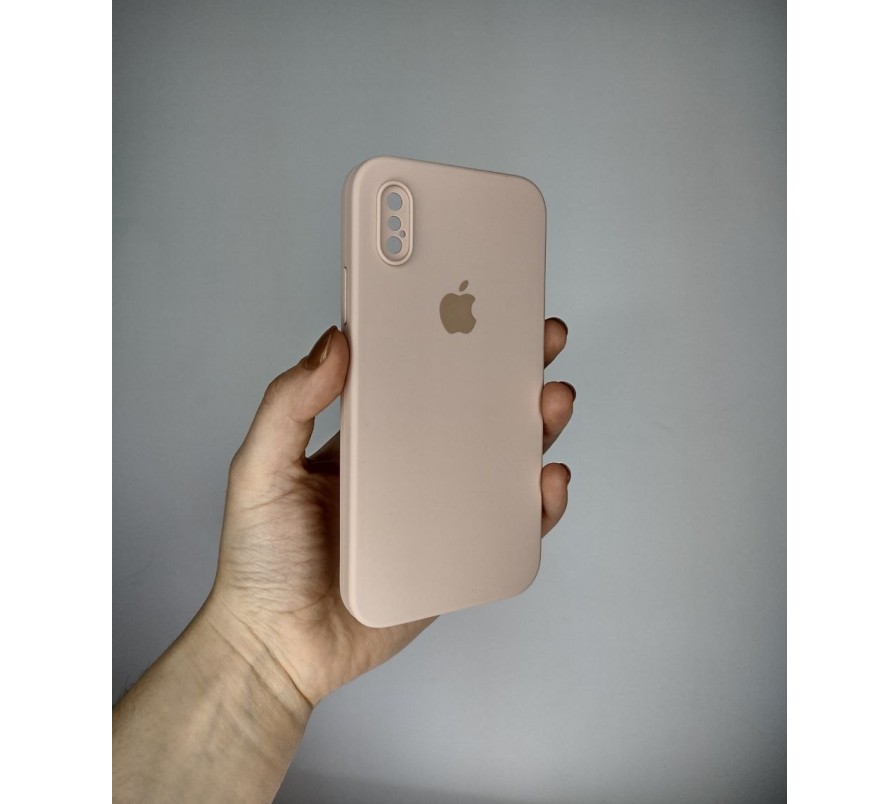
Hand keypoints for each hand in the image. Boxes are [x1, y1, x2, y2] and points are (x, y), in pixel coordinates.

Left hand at [203, 319, 574, 712]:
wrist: (279, 650)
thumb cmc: (261, 562)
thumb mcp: (261, 470)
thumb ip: (288, 405)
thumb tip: (334, 342)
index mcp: (366, 439)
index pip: (417, 378)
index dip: (453, 343)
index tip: (481, 310)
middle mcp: (408, 468)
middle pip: (472, 412)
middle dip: (513, 375)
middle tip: (540, 343)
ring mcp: (436, 511)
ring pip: (500, 462)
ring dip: (536, 427)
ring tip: (551, 401)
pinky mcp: (457, 556)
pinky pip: (508, 526)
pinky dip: (537, 503)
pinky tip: (546, 480)